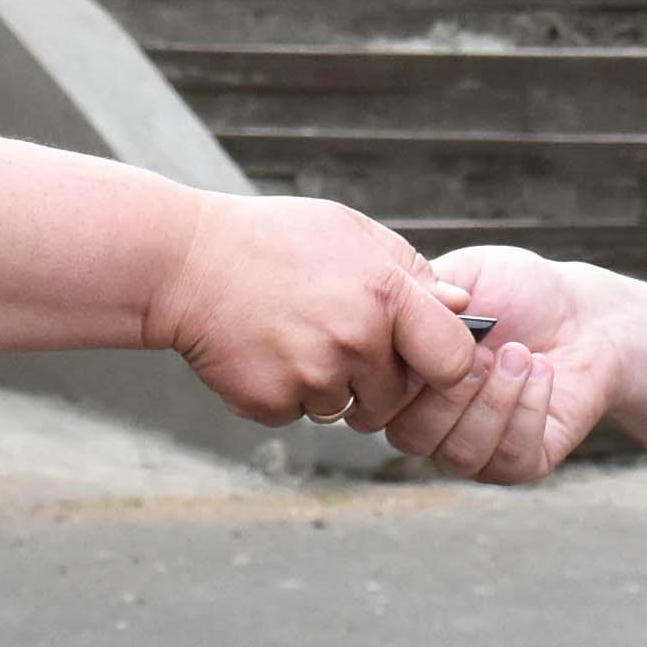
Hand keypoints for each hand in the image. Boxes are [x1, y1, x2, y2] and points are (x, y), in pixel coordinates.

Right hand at [151, 193, 475, 430]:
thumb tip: (461, 306)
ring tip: (294, 335)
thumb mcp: (350, 232)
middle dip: (377, 376)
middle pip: (398, 394)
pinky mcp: (271, 403)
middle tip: (337, 335)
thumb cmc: (275, 240)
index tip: (424, 356)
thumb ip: (410, 272)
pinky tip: (265, 350)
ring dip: (330, 385)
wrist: (185, 263)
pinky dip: (286, 393)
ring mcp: (311, 376)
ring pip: (347, 408)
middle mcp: (354, 340)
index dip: (443, 363)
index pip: (453, 359)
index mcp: (384, 293)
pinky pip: (299, 414)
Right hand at [383, 244, 625, 483]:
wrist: (583, 312)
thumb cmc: (517, 290)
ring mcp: (474, 447)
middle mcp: (431, 422)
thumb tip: (388, 313)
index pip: (375, 401)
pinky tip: (543, 373)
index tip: (437, 333)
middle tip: (487, 348)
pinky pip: (508, 458)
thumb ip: (418, 297)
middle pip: (410, 437)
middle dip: (450, 391)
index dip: (401, 372)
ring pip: (459, 454)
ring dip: (493, 400)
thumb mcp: (462, 278)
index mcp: (406, 381)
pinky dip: (527, 412)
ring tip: (521, 354)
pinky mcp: (520, 463)